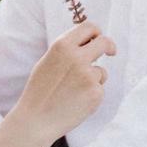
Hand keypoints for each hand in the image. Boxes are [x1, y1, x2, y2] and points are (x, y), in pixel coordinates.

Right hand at [11, 22, 115, 142]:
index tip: (99, 40)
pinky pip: (99, 89)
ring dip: (93, 79)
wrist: (36, 120)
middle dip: (109, 46)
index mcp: (62, 46)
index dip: (96, 33)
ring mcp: (88, 75)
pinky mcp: (95, 93)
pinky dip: (91, 95)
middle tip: (111, 52)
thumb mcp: (47, 62)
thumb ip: (67, 50)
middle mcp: (77, 57)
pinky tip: (76, 102)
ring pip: (101, 72)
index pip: (89, 27)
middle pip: (104, 42)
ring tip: (72, 93)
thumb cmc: (40, 92)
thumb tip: (89, 42)